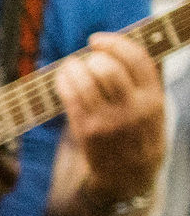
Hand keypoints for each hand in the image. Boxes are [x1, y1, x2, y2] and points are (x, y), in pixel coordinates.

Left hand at [54, 32, 164, 199]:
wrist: (130, 175)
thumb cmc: (138, 133)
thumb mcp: (154, 109)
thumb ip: (143, 82)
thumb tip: (120, 46)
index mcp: (154, 98)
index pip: (137, 59)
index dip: (114, 43)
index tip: (96, 39)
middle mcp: (133, 108)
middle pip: (108, 69)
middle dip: (92, 58)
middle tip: (85, 59)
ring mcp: (109, 121)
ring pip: (86, 82)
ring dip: (72, 68)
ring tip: (69, 67)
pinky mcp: (88, 131)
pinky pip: (70, 99)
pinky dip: (62, 83)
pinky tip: (61, 79)